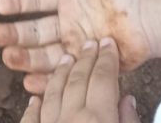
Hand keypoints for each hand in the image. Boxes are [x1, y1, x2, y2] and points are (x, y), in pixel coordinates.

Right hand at [0, 0, 150, 93]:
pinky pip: (64, 74)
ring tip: (7, 57)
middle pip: (36, 31)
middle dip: (15, 33)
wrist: (153, 16)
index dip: (19, 1)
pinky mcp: (89, 66)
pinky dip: (45, 80)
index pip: (39, 0)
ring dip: (25, 56)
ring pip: (45, 54)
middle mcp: (72, 23)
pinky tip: (28, 82)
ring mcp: (79, 45)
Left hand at [19, 40, 139, 122]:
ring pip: (53, 92)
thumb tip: (127, 100)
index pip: (104, 79)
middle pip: (78, 79)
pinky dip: (33, 106)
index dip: (108, 60)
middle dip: (86, 59)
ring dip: (59, 73)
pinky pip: (30, 118)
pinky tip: (34, 98)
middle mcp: (72, 118)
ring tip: (65, 60)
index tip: (109, 45)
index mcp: (99, 119)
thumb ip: (129, 120)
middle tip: (91, 45)